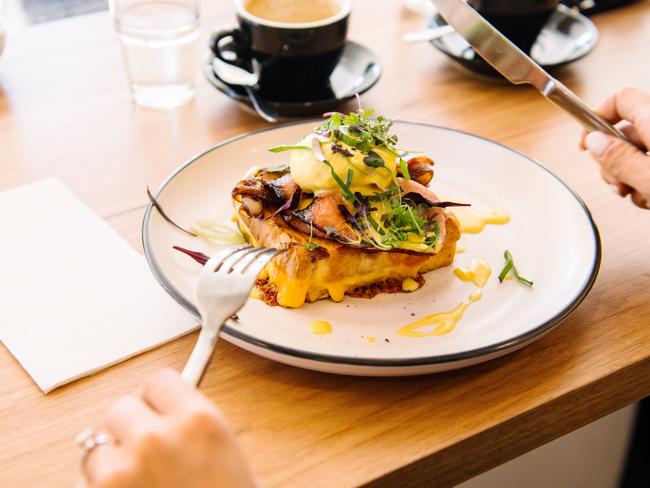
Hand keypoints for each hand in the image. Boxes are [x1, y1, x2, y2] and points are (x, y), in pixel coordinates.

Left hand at [78, 368, 256, 487]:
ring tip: (137, 487)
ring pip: (96, 447)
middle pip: (122, 407)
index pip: (159, 380)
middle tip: (146, 452)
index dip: (158, 398)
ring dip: (110, 464)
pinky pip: (84, 484)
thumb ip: (195, 429)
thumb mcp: (229, 459)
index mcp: (200, 421)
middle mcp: (158, 437)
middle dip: (130, 429)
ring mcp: (123, 471)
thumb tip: (168, 414)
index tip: (158, 409)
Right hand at [580, 87, 649, 208]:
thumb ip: (621, 159)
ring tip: (642, 196)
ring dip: (628, 178)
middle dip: (612, 161)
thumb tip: (594, 143)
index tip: (584, 143)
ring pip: (636, 155)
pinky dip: (646, 185)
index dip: (597, 117)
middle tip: (618, 184)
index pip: (622, 99)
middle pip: (624, 133)